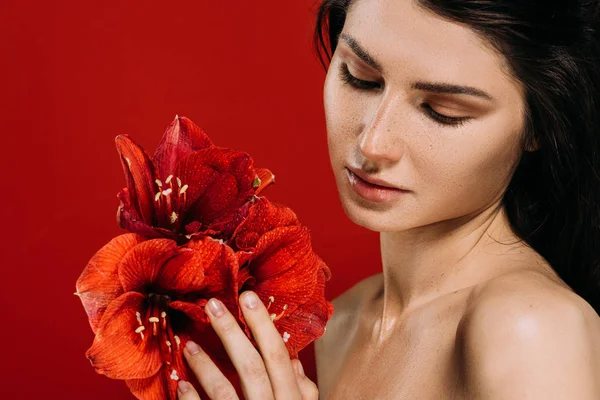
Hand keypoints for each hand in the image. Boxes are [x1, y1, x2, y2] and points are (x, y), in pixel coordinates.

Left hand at [177, 290, 318, 399]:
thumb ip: (304, 390)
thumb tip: (291, 359)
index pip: (277, 355)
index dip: (263, 324)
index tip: (248, 296)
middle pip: (252, 366)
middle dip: (232, 333)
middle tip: (214, 305)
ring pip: (226, 392)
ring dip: (206, 365)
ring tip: (189, 344)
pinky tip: (180, 384)